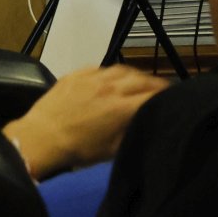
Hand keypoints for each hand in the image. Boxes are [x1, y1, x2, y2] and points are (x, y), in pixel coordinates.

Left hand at [2, 65, 166, 179]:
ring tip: (141, 80)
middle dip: (155, 83)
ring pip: (122, 69)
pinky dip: (113, 72)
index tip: (174, 98)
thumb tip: (147, 120)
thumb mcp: (114, 148)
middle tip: (162, 89)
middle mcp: (110, 87)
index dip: (167, 96)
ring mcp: (92, 78)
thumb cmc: (80, 149)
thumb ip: (133, 131)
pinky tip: (114, 77)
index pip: (153, 95)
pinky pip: (101, 68)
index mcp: (122, 107)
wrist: (43, 136)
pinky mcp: (76, 74)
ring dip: (135, 74)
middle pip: (141, 79)